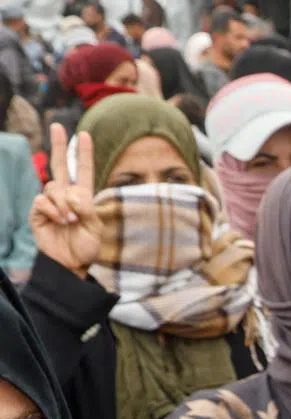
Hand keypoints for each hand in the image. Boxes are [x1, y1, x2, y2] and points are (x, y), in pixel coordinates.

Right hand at [30, 123, 101, 278]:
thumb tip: (72, 194)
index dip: (84, 154)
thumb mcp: (95, 229)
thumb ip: (87, 209)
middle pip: (60, 166)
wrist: (70, 264)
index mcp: (83, 198)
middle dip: (59, 146)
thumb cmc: (86, 248)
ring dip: (63, 203)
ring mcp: (51, 202)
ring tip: (70, 221)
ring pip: (53, 187)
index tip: (85, 135)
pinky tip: (60, 221)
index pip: (83, 171)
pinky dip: (53, 210)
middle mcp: (66, 196)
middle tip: (57, 126)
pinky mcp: (39, 211)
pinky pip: (42, 200)